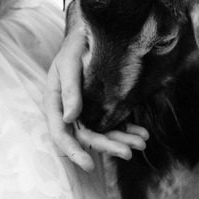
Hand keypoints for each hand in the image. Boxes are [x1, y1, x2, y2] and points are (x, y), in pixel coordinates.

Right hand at [45, 17, 149, 169]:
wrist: (89, 34)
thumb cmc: (74, 47)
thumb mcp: (68, 63)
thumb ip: (69, 89)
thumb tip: (70, 118)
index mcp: (56, 104)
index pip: (61, 133)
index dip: (73, 151)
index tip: (89, 164)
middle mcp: (71, 112)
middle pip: (86, 137)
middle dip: (107, 146)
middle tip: (128, 153)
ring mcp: (87, 111)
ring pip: (103, 133)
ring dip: (122, 140)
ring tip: (142, 142)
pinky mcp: (102, 108)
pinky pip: (115, 123)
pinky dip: (128, 130)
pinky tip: (142, 133)